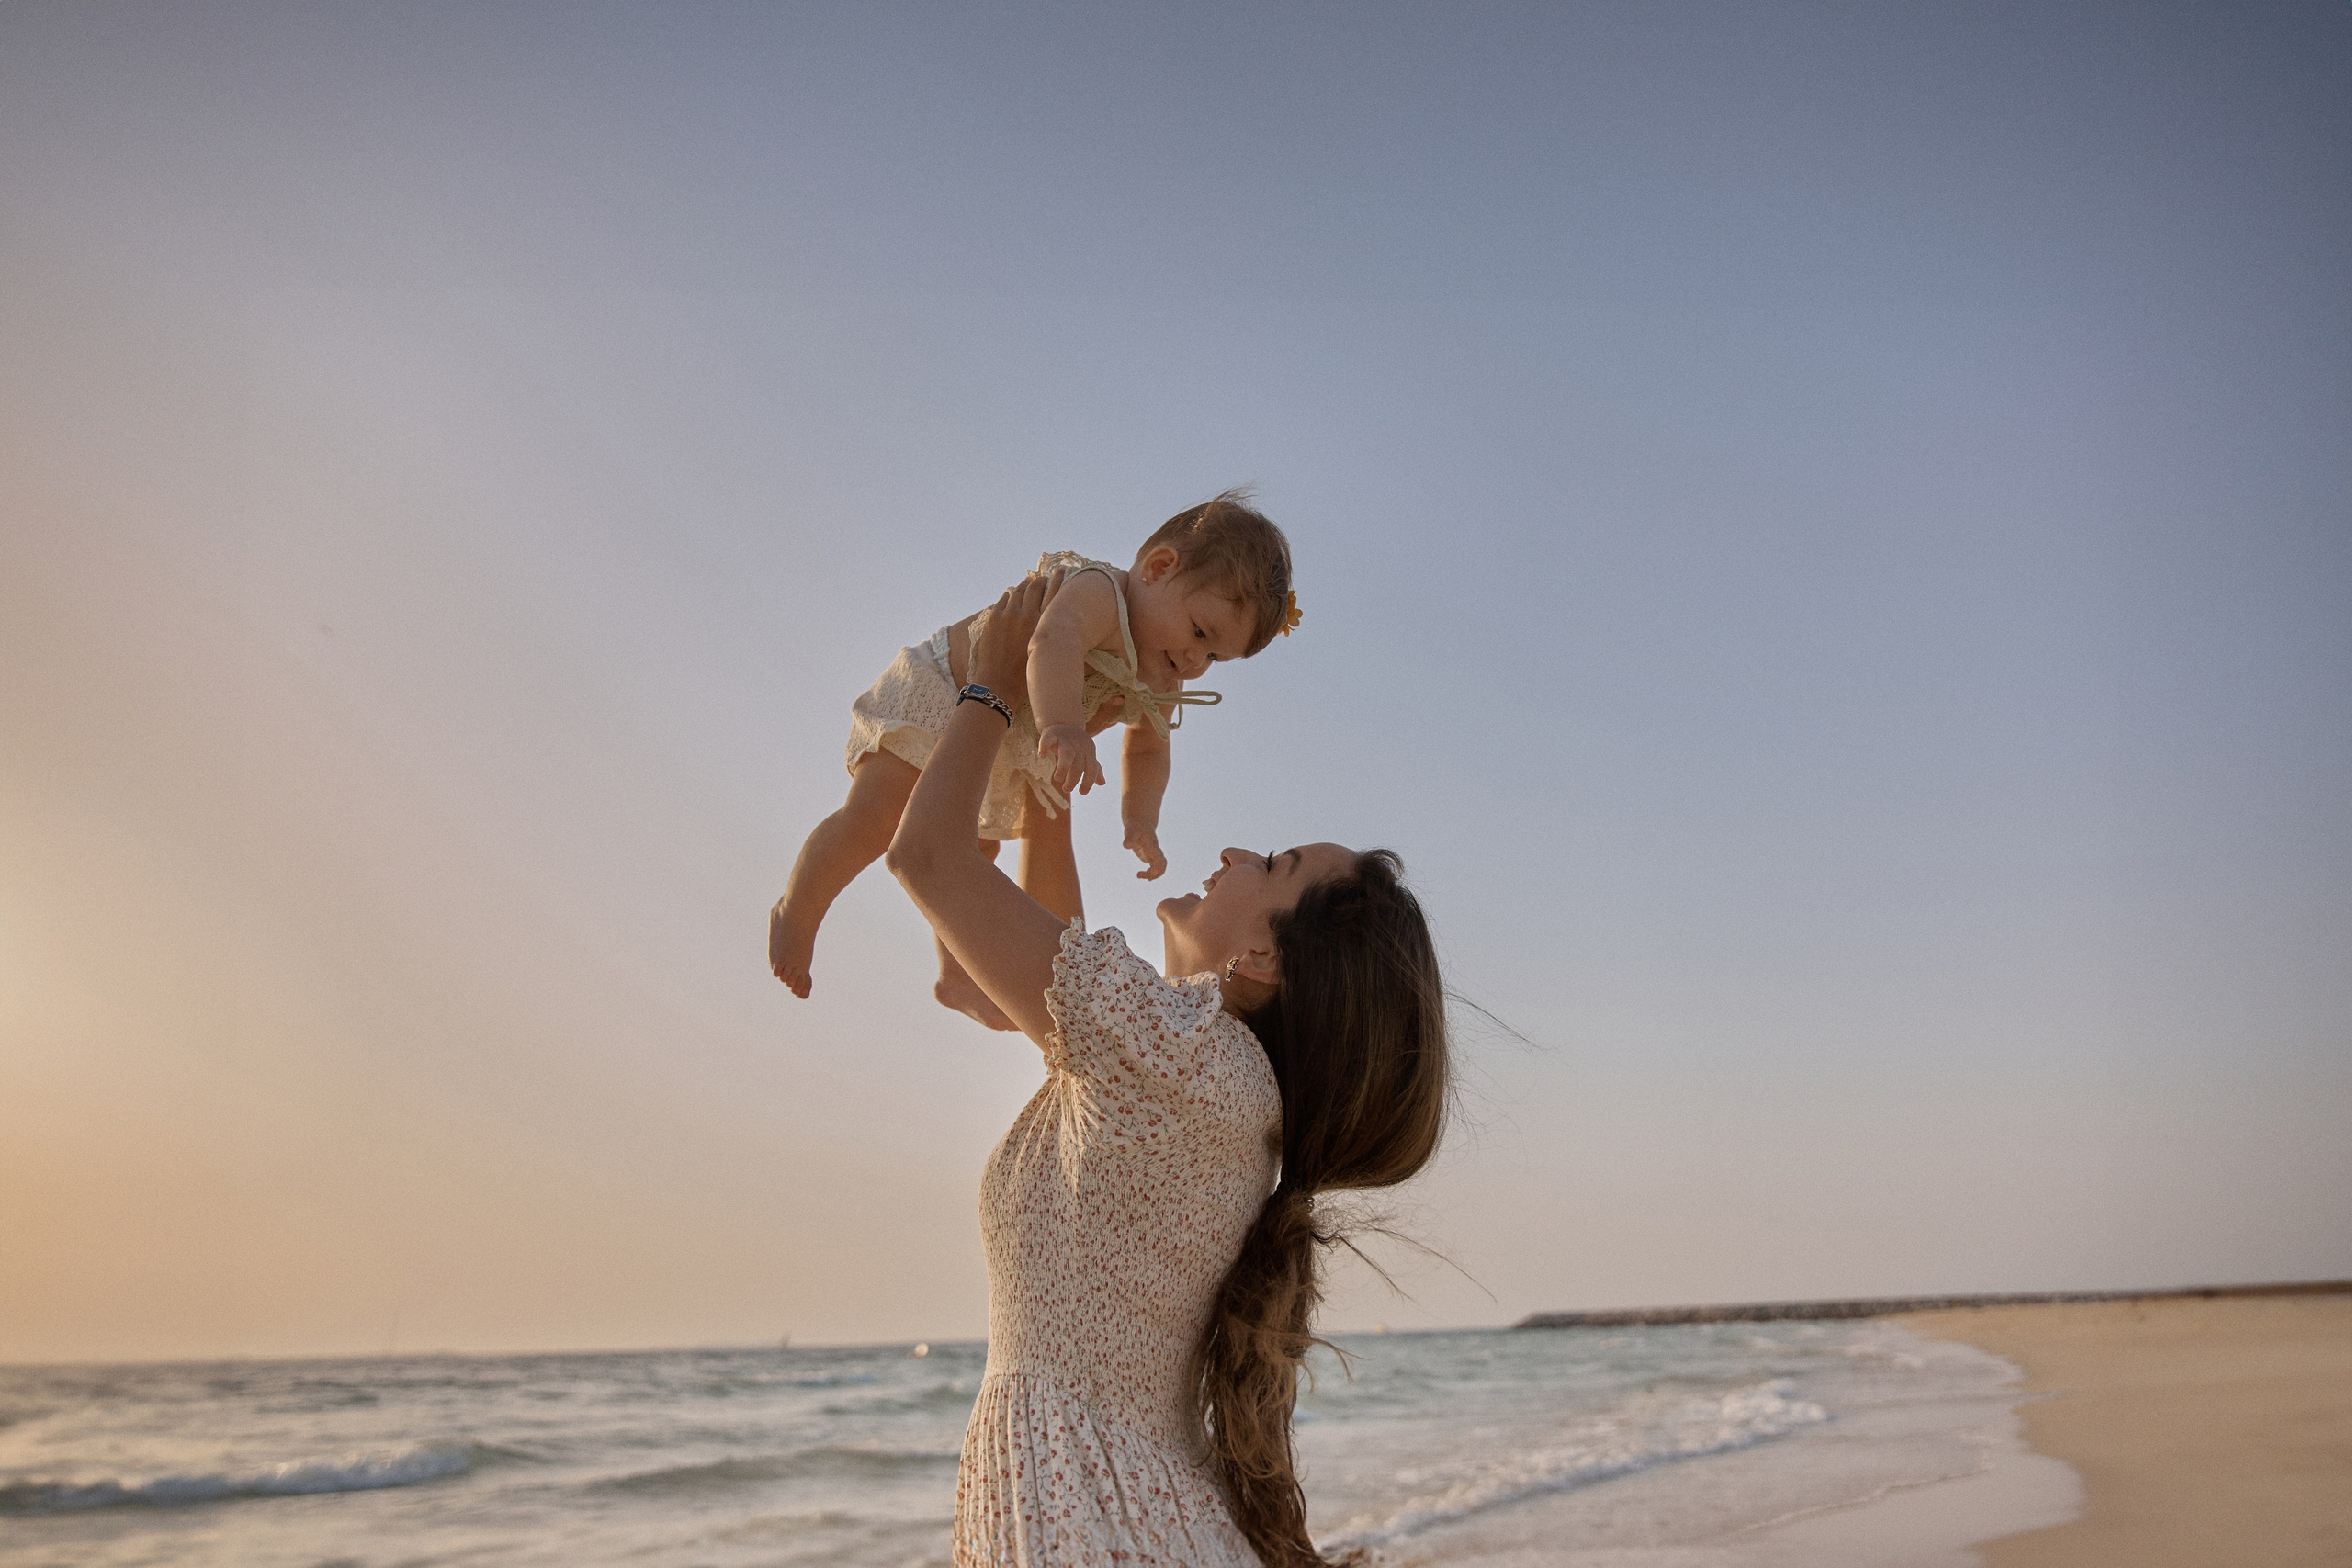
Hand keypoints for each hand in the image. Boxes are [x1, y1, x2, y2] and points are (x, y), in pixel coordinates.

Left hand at [969, 568, 1060, 696]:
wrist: (999, 684)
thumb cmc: (1027, 676)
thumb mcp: (1047, 653)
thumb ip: (1056, 639)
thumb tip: (1066, 633)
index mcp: (1045, 624)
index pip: (1055, 593)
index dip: (1059, 579)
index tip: (1062, 570)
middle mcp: (1028, 615)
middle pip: (1035, 587)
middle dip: (1039, 580)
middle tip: (1041, 578)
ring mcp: (1009, 615)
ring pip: (1018, 591)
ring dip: (1024, 585)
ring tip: (1027, 583)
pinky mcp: (994, 618)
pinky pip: (1003, 600)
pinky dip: (1008, 596)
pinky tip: (1010, 595)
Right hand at [1039, 723, 1104, 795]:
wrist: (1065, 722)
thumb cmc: (1077, 744)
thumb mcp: (1087, 754)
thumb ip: (1094, 768)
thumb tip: (1102, 783)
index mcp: (1089, 751)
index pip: (1092, 768)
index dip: (1088, 781)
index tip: (1082, 792)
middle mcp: (1078, 745)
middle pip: (1078, 764)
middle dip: (1073, 779)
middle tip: (1067, 789)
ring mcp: (1065, 739)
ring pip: (1067, 754)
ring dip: (1063, 768)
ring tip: (1058, 779)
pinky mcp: (1052, 733)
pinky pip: (1048, 739)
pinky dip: (1044, 747)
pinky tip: (1042, 755)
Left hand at [1123, 824, 1166, 879]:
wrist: (1141, 822)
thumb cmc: (1135, 826)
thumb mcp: (1131, 831)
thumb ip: (1129, 838)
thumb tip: (1126, 846)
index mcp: (1152, 845)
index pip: (1158, 857)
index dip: (1158, 865)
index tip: (1154, 872)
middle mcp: (1155, 850)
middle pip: (1161, 864)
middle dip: (1154, 873)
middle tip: (1138, 875)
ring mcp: (1154, 854)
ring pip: (1160, 867)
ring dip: (1152, 875)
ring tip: (1138, 875)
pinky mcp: (1151, 856)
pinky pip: (1156, 867)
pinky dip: (1151, 873)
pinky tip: (1141, 875)